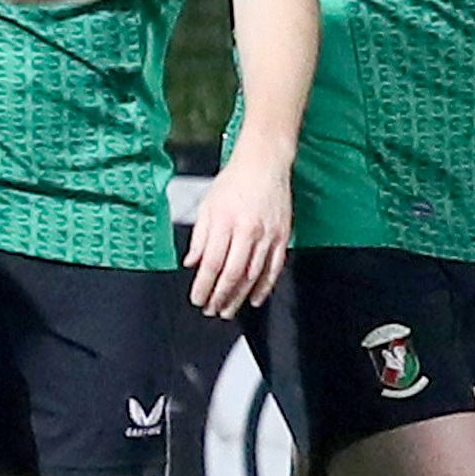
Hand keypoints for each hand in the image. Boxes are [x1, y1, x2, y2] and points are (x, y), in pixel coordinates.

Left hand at [186, 144, 291, 318]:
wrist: (264, 165)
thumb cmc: (233, 182)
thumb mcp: (207, 206)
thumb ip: (200, 237)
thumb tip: (191, 263)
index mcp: (225, 222)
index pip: (212, 263)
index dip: (204, 286)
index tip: (197, 299)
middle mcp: (247, 231)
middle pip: (232, 274)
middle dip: (221, 297)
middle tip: (211, 310)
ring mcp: (267, 235)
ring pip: (253, 275)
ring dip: (240, 296)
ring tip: (228, 310)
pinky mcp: (282, 236)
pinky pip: (273, 268)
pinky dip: (264, 286)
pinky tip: (255, 298)